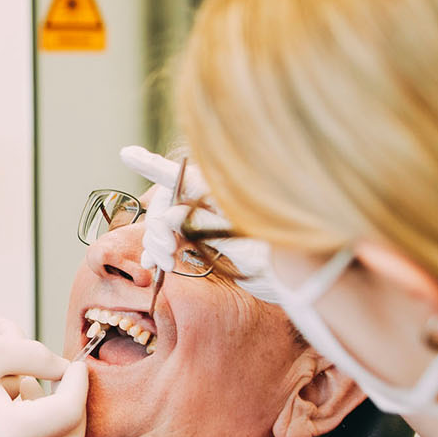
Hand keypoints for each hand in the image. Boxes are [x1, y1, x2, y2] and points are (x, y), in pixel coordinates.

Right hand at [0, 333, 88, 436]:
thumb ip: (38, 356)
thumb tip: (66, 371)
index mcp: (10, 432)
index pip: (70, 411)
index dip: (79, 384)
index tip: (75, 366)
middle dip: (73, 409)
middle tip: (59, 383)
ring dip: (50, 430)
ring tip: (24, 398)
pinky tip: (10, 421)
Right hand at [118, 146, 277, 300]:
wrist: (309, 282)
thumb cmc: (287, 256)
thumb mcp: (246, 244)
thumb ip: (205, 226)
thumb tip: (169, 217)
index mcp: (227, 193)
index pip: (185, 176)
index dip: (154, 165)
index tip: (128, 154)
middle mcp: (216, 200)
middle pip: (169, 202)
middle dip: (155, 227)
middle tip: (160, 257)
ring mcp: (210, 219)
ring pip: (167, 223)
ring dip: (155, 242)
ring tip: (159, 265)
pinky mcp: (209, 239)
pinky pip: (175, 239)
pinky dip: (161, 251)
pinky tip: (154, 265)